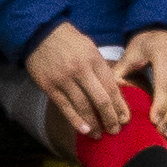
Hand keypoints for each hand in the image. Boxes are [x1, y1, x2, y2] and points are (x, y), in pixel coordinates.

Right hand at [27, 21, 130, 139]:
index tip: (125, 118)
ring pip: (83, 106)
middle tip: (115, 130)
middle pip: (100, 100)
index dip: (120, 106)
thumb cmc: (69, 41)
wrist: (41, 32)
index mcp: (94, 59)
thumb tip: (113, 91)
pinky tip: (84, 130)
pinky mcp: (49, 86)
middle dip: (110, 118)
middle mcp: (81, 70)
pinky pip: (65, 107)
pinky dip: (75, 121)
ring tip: (99, 135)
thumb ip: (100, 68)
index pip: (111, 87)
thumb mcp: (90, 48)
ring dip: (93, 124)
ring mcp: (64, 79)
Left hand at [117, 28, 166, 136]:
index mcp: (163, 53)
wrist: (165, 30)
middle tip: (160, 131)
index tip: (153, 120)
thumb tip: (111, 91)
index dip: (160, 102)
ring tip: (166, 132)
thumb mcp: (131, 53)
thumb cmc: (145, 44)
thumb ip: (121, 71)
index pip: (164, 82)